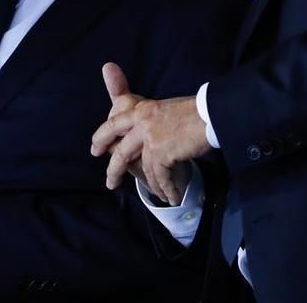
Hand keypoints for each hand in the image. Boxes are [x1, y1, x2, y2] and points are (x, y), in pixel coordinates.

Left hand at [91, 65, 207, 205]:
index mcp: (142, 111)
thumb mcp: (168, 109)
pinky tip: (171, 196)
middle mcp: (142, 123)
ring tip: (159, 196)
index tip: (96, 149)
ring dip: (152, 186)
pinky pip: (160, 176)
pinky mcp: (161, 153)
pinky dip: (166, 188)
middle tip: (109, 183)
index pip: (115, 124)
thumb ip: (154, 122)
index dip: (102, 137)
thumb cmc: (196, 111)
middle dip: (114, 170)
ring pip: (143, 169)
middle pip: (122, 152)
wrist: (211, 113)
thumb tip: (150, 138)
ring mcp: (150, 138)